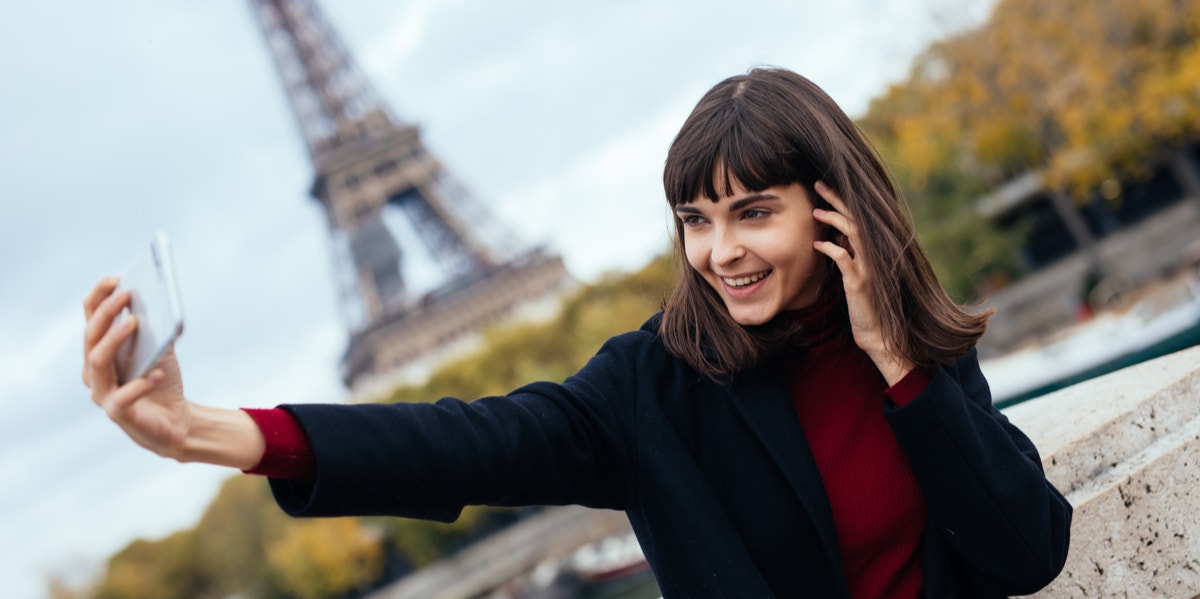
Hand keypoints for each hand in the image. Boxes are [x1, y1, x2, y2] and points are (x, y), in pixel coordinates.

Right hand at [82, 277, 189, 458]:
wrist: (177, 421)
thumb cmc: (161, 380)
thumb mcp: (160, 349)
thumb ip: (153, 328)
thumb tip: (156, 300)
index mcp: (99, 351)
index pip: (91, 320)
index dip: (99, 297)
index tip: (116, 278)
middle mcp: (93, 372)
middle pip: (91, 337)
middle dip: (106, 313)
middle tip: (126, 294)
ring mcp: (102, 394)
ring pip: (97, 362)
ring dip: (114, 339)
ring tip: (135, 321)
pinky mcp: (117, 415)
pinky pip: (123, 397)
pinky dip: (140, 384)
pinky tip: (157, 373)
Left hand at [810, 181, 913, 385]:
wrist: (879, 335)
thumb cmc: (865, 306)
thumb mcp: (856, 274)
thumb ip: (850, 253)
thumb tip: (836, 235)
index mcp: (871, 252)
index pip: (858, 218)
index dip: (842, 201)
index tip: (825, 187)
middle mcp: (873, 256)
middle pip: (855, 218)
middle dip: (836, 199)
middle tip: (818, 184)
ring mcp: (868, 268)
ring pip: (852, 234)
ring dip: (834, 219)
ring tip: (816, 211)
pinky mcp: (859, 283)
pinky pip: (844, 259)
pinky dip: (830, 249)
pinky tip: (817, 244)